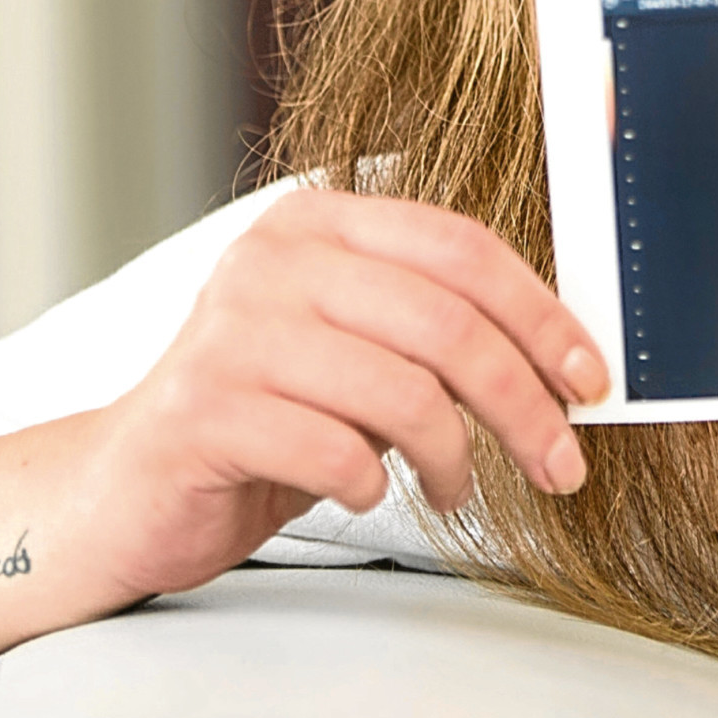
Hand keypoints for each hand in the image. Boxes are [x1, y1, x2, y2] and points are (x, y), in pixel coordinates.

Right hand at [77, 188, 604, 602]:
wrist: (127, 487)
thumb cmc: (264, 419)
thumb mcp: (358, 354)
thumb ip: (432, 334)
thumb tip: (560, 362)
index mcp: (318, 223)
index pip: (461, 248)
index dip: (542, 314)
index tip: (591, 379)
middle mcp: (272, 260)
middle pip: (446, 322)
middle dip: (523, 401)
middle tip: (561, 461)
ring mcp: (231, 331)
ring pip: (401, 390)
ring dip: (453, 455)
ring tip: (454, 486)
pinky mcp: (203, 410)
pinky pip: (334, 451)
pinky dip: (370, 485)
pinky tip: (363, 493)